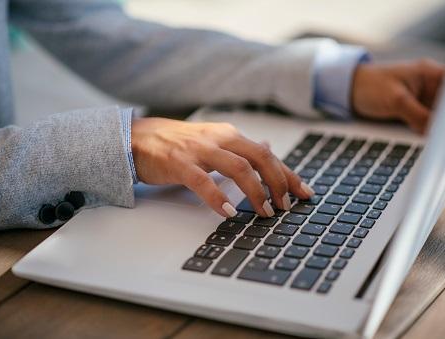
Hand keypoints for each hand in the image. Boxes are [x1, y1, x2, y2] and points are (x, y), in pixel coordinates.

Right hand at [131, 118, 313, 217]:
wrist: (139, 137)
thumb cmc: (179, 143)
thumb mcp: (215, 140)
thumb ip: (241, 147)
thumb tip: (268, 146)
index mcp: (230, 135)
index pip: (267, 154)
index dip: (289, 174)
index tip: (305, 193)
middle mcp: (219, 139)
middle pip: (261, 157)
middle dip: (278, 183)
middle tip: (286, 206)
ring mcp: (200, 150)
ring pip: (239, 168)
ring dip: (257, 193)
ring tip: (265, 212)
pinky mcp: (179, 163)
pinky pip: (203, 182)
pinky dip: (219, 198)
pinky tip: (229, 212)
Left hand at [351, 59, 444, 144]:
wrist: (347, 90)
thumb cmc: (369, 85)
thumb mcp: (395, 100)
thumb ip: (418, 115)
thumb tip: (437, 131)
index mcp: (431, 74)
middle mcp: (431, 86)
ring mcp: (424, 100)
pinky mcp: (415, 112)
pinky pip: (432, 124)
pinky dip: (439, 133)